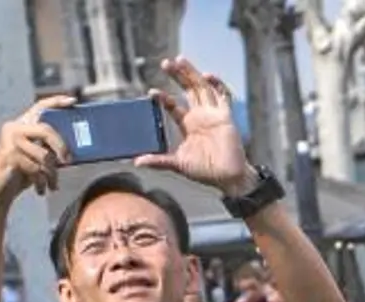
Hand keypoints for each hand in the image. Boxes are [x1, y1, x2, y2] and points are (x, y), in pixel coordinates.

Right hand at [0, 96, 75, 202]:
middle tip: (69, 162)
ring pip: (45, 155)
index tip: (73, 101)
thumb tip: (77, 148)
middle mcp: (13, 129)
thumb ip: (50, 149)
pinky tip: (41, 189)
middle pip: (46, 130)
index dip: (56, 102)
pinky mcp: (9, 156)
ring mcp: (10, 142)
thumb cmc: (22, 174)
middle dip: (62, 147)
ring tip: (52, 184)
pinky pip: (37, 169)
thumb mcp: (39, 159)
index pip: (39, 107)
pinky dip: (42, 182)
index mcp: (21, 126)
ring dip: (52, 174)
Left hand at [136, 57, 255, 194]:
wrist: (227, 178)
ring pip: (202, 88)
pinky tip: (208, 75)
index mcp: (187, 125)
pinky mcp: (226, 117)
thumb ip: (159, 161)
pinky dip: (218, 85)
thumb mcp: (178, 164)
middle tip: (166, 63)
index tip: (152, 92)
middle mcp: (200, 117)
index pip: (173, 105)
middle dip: (177, 75)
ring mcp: (213, 115)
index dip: (163, 98)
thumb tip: (137, 162)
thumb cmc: (205, 172)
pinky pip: (224, 97)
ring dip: (192, 73)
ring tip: (180, 59)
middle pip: (188, 90)